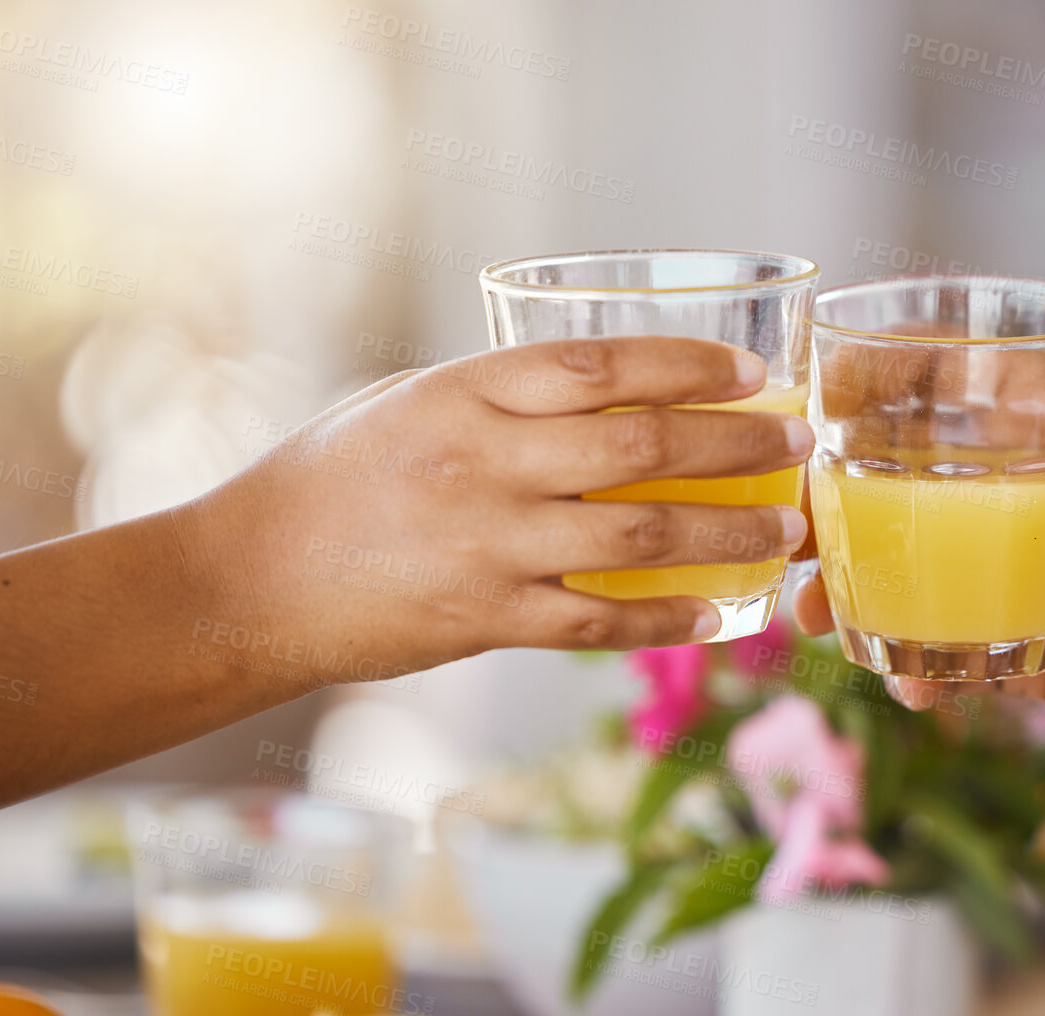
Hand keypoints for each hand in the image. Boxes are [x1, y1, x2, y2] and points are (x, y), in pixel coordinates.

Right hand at [181, 337, 811, 681]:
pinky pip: (599, 621)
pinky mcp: (483, 621)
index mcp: (460, 395)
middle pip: (640, 446)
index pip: (599, 365)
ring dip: (727, 533)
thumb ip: (501, 401)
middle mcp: (480, 464)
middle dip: (737, 445)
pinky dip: (665, 618)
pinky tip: (716, 613)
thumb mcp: (408, 406)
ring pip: (639, 534)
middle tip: (799, 446)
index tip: (753, 376)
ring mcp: (485, 547)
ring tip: (784, 531)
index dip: (689, 367)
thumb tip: (609, 396)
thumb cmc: (328, 480)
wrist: (245, 582)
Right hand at [793, 379, 1044, 735]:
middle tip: (786, 536)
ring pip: (913, 582)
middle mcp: (1019, 501)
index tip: (809, 401)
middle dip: (832, 513)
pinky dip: (923, 672)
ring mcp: (1020, 578)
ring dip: (857, 597)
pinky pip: (960, 660)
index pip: (948, 392)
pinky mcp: (1037, 652)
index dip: (872, 388)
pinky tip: (911, 685)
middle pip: (901, 496)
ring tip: (820, 617)